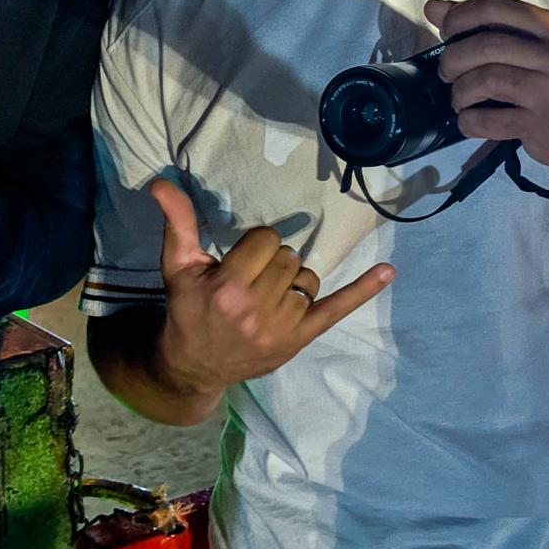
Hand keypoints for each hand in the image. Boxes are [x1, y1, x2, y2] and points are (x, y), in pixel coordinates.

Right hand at [150, 179, 393, 395]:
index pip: (264, 240)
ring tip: (266, 297)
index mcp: (227, 287)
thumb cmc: (186, 310)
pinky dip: (363, 290)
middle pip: (288, 257)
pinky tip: (388, 272)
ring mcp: (282, 327)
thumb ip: (177, 222)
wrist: (193, 366)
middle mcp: (256, 309)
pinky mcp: (300, 340)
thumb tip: (160, 183)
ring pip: (307, 278)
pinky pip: (337, 309)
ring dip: (291, 281)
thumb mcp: (177, 266)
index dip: (253, 246)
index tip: (238, 261)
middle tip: (250, 281)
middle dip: (271, 263)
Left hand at [425, 0, 548, 170]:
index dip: (459, 17)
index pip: (495, 7)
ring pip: (485, 80)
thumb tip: (434, 7)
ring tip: (460, 99)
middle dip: (453, 59)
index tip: (447, 33)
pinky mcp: (540, 124)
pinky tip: (470, 120)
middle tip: (448, 73)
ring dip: (460, 92)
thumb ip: (486, 25)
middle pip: (485, 45)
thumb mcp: (533, 46)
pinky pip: (488, 120)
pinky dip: (469, 121)